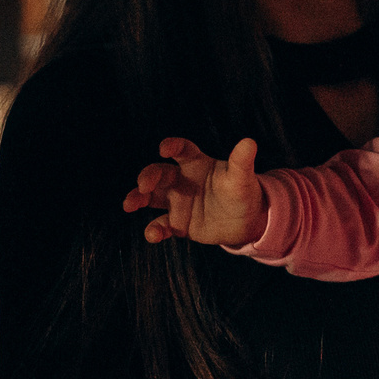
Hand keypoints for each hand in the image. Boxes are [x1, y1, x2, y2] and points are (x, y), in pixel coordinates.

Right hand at [125, 136, 267, 246]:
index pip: (182, 151)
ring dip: (137, 199)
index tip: (165, 149)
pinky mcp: (177, 223)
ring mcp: (177, 202)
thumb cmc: (243, 193)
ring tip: (129, 205)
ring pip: (151, 198)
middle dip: (147, 177)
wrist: (246, 221)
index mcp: (197, 164)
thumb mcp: (242, 179)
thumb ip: (241, 161)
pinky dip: (155, 230)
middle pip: (159, 173)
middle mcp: (182, 180)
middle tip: (143, 185)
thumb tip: (249, 142)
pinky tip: (154, 235)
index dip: (172, 146)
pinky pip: (161, 225)